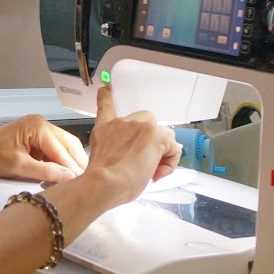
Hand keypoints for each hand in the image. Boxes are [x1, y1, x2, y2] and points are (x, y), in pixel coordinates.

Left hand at [0, 114, 88, 183]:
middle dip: (76, 164)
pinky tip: (60, 176)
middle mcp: (41, 124)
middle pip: (69, 145)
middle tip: (85, 183)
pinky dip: (57, 162)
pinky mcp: (34, 138)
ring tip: (74, 182)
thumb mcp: (18, 167)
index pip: (63, 150)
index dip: (73, 169)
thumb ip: (45, 172)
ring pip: (62, 148)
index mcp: (38, 126)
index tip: (83, 184)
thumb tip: (68, 177)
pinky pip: (52, 150)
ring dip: (67, 163)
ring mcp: (38, 130)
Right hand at [83, 82, 180, 205]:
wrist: (104, 184)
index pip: (105, 105)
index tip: (105, 89)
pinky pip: (173, 146)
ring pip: (162, 135)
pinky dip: (170, 161)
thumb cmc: (101, 180)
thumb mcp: (100, 159)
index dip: (106, 96)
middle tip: (143, 163)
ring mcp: (140, 126)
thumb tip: (131, 160)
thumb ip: (114, 152)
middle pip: (146, 122)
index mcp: (105, 128)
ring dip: (161, 153)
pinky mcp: (156, 135)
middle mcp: (122, 123)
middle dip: (149, 140)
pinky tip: (158, 172)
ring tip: (150, 172)